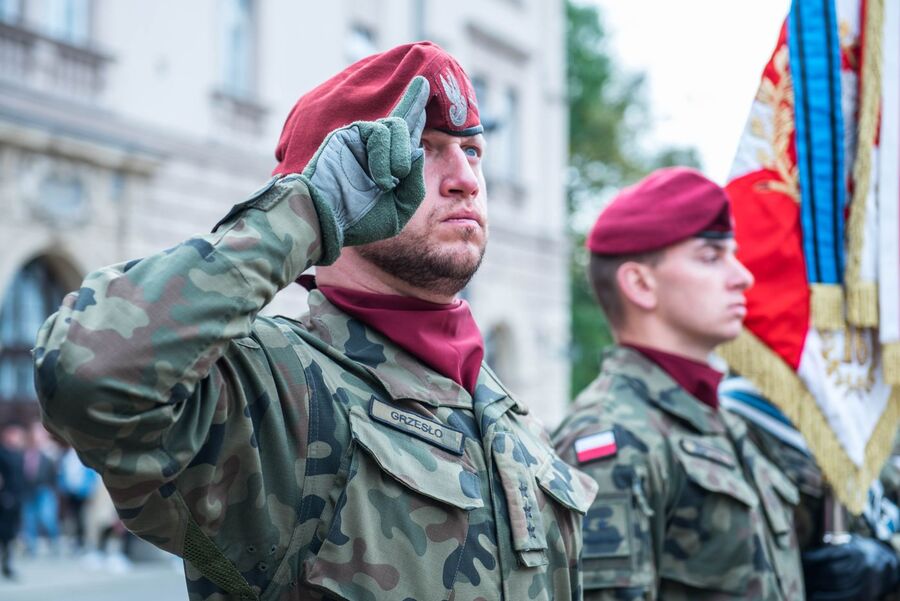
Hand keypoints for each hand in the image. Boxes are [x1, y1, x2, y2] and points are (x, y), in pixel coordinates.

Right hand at [300, 76, 429, 263]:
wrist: (329, 220)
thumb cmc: (361, 221)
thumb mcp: (399, 210)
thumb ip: (415, 184)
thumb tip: (417, 150)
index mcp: (389, 164)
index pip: (406, 131)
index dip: (414, 108)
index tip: (423, 85)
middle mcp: (376, 148)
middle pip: (404, 119)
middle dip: (414, 115)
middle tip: (402, 167)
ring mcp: (362, 139)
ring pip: (396, 125)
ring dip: (398, 155)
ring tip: (389, 181)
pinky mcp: (349, 133)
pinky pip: (378, 131)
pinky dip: (384, 155)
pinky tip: (379, 177)